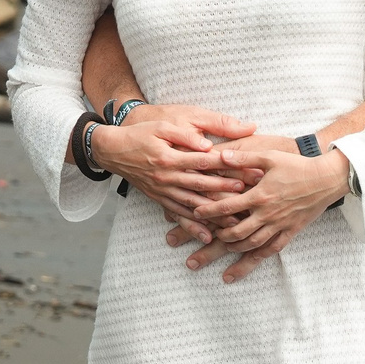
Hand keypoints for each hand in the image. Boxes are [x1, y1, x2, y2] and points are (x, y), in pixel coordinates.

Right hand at [91, 106, 253, 227]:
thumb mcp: (162, 126)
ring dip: (215, 214)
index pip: (205, 163)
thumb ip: (185, 136)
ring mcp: (163, 191)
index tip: (248, 170)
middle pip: (202, 186)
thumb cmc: (141, 134)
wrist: (113, 150)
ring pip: (193, 205)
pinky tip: (208, 236)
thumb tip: (208, 144)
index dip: (229, 167)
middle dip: (228, 192)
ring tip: (236, 222)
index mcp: (170, 157)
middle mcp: (167, 178)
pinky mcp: (159, 199)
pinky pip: (178, 215)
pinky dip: (193, 226)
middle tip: (251, 197)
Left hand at [184, 140, 347, 282]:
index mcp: (260, 195)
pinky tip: (247, 263)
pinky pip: (272, 249)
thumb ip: (244, 157)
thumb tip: (220, 155)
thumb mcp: (270, 156)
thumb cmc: (298, 165)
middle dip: (217, 239)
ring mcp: (280, 225)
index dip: (209, 211)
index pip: (228, 207)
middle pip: (237, 233)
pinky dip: (257, 258)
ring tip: (221, 253)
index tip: (195, 214)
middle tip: (203, 242)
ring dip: (234, 251)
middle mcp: (268, 214)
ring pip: (252, 244)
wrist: (328, 178)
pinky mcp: (291, 231)